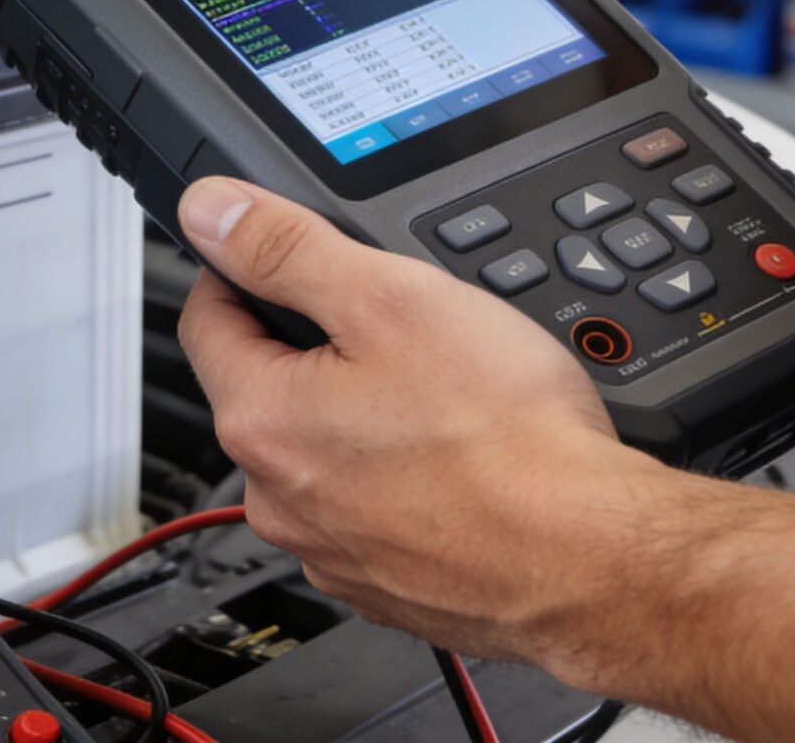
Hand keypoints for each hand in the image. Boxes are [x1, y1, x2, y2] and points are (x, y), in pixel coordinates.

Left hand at [174, 177, 666, 674]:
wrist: (587, 557)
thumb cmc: (505, 438)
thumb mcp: (392, 299)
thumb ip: (287, 249)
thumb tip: (212, 212)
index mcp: (261, 421)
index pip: (207, 318)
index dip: (245, 269)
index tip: (284, 254)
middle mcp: (277, 499)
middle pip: (267, 388)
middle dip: (318, 347)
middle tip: (398, 326)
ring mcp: (329, 550)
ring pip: (323, 451)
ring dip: (362, 417)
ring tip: (442, 399)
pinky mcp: (384, 584)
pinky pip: (369, 509)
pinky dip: (401, 480)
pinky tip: (457, 461)